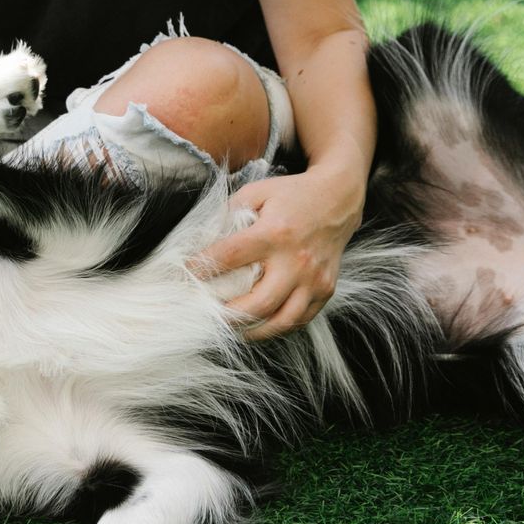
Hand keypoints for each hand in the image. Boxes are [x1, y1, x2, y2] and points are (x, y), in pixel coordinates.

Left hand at [193, 166, 364, 339]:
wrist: (338, 198)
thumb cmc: (292, 195)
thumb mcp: (257, 192)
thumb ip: (229, 214)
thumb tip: (202, 240)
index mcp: (274, 233)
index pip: (229, 258)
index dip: (202, 268)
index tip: (185, 274)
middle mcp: (296, 260)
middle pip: (257, 303)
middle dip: (226, 315)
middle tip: (206, 316)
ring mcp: (313, 279)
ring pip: (280, 320)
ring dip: (252, 331)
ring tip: (231, 329)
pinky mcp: (326, 290)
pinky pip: (300, 319)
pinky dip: (277, 327)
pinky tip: (259, 324)